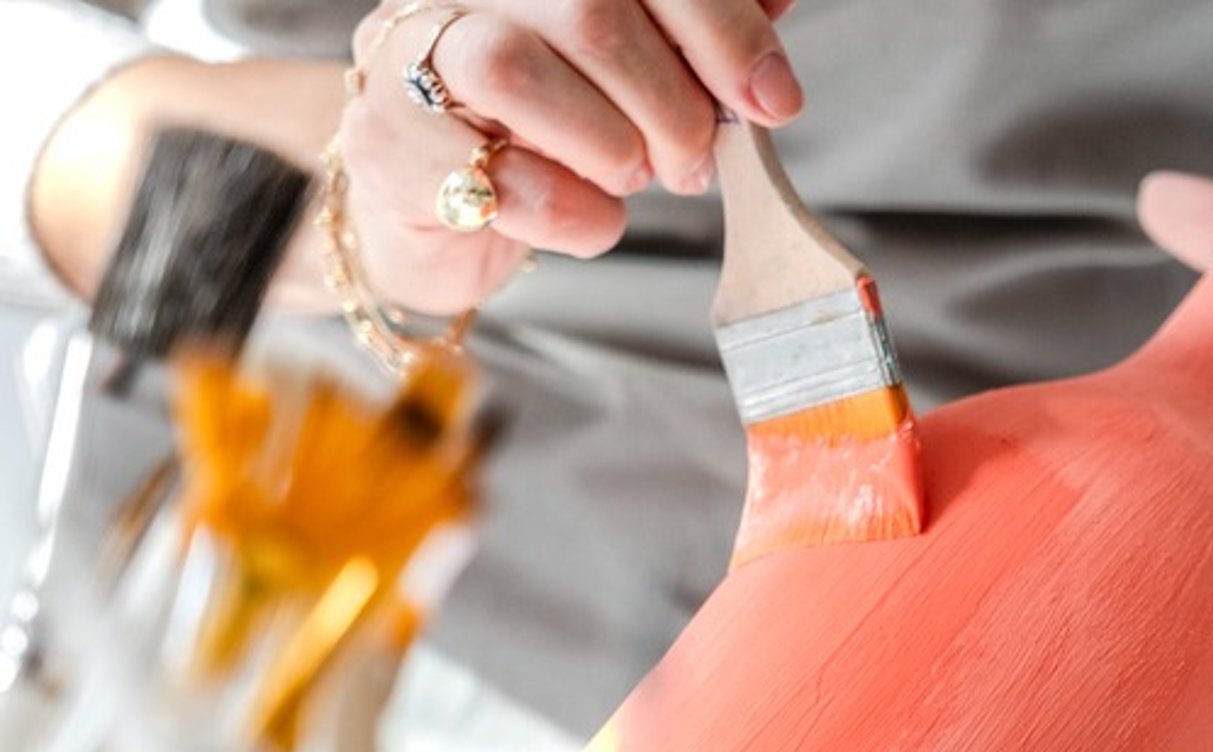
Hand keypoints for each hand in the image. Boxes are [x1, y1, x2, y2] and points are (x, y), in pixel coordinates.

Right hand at [339, 0, 801, 314]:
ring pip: (515, 70)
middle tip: (695, 161)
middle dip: (672, 102)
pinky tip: (589, 218)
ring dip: (611, 146)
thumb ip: (696, 29)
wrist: (434, 213)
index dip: (722, 27)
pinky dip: (572, 214)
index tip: (773, 99)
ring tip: (632, 177)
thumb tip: (776, 1)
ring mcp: (406, 60)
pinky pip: (495, 178)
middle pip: (589, 8)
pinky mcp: (386, 148)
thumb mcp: (631, 72)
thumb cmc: (541, 130)